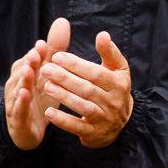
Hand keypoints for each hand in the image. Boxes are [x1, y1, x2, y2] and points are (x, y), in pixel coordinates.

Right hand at [3, 18, 70, 150]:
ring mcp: (16, 101)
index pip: (30, 60)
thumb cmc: (39, 96)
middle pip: (23, 72)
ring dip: (23, 80)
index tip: (44, 44)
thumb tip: (62, 21)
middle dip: (29, 62)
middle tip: (36, 54)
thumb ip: (55, 49)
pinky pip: (18, 108)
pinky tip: (25, 95)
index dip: (37, 53)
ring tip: (30, 72)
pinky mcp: (17, 118)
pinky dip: (21, 102)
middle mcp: (18, 84)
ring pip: (18, 89)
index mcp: (26, 72)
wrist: (28, 129)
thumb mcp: (48, 72)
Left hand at [39, 30, 133, 148]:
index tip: (56, 56)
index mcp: (119, 83)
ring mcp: (104, 118)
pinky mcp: (94, 133)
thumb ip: (109, 52)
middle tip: (45, 69)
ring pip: (82, 107)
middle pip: (87, 89)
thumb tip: (102, 34)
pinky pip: (77, 127)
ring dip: (62, 96)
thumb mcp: (118, 69)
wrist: (121, 122)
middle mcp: (113, 101)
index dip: (76, 65)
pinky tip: (49, 111)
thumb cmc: (115, 89)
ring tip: (46, 85)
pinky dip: (62, 120)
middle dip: (65, 78)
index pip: (95, 73)